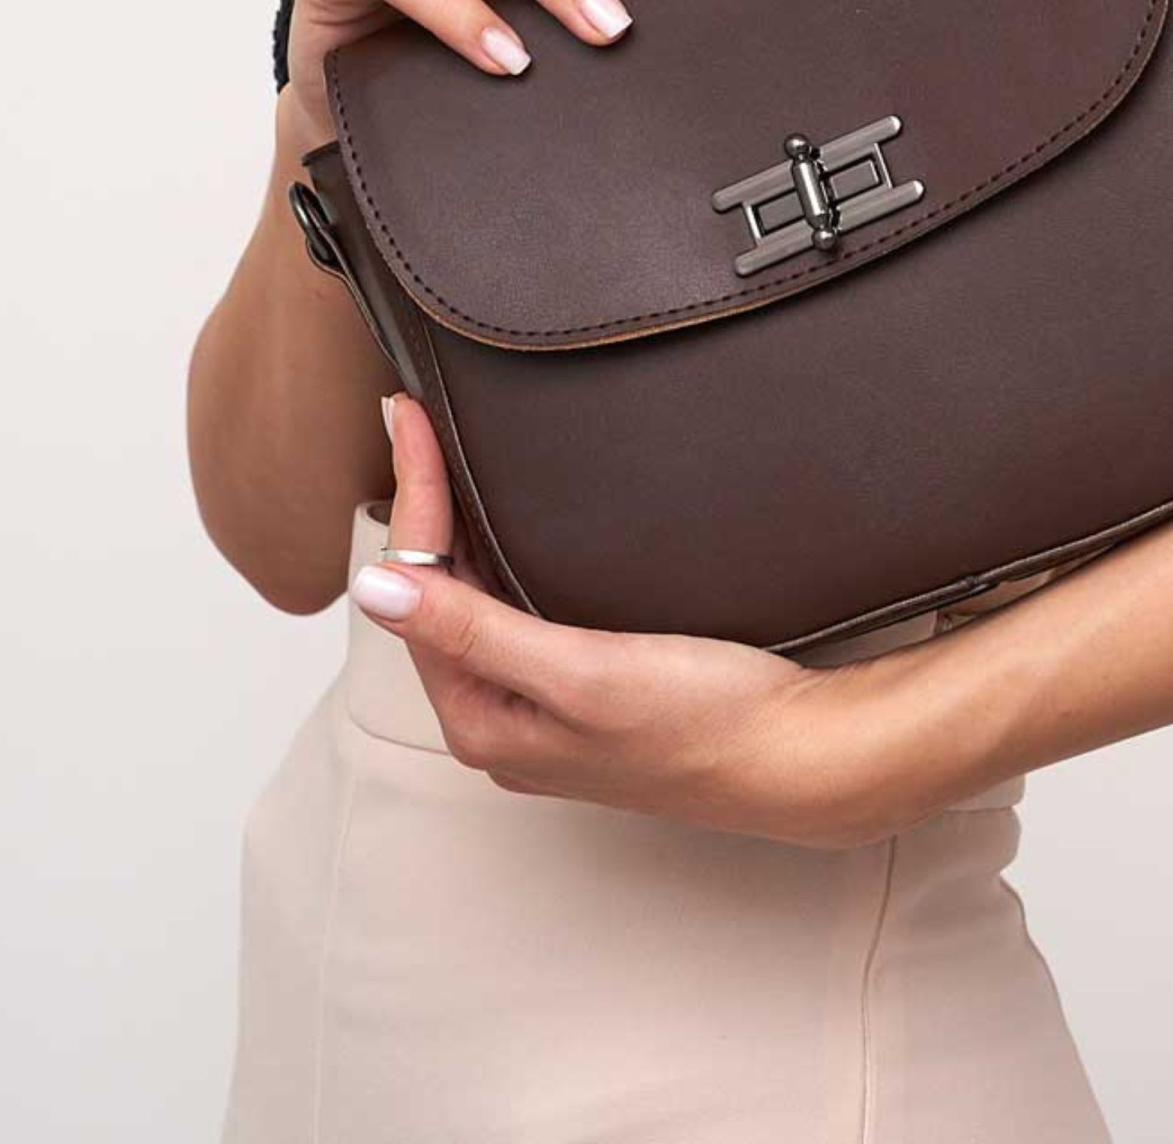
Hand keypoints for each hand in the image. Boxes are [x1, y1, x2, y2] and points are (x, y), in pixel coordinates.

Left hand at [350, 391, 949, 851]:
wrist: (799, 755)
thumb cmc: (703, 721)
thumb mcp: (580, 671)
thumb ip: (473, 631)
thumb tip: (372, 591)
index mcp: (483, 723)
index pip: (419, 590)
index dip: (412, 496)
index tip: (405, 418)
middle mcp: (503, 720)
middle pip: (436, 597)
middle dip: (422, 509)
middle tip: (414, 423)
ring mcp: (545, 709)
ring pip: (474, 603)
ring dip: (457, 532)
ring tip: (443, 458)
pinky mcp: (587, 691)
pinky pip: (515, 613)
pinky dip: (500, 557)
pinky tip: (510, 525)